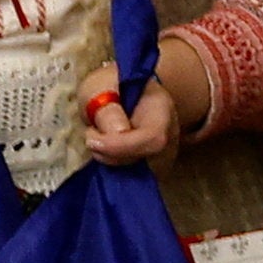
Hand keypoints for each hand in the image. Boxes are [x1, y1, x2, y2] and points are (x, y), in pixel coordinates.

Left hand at [79, 33, 220, 167]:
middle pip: (145, 160)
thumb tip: (117, 133)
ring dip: (110, 160)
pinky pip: (134, 176)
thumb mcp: (101, 87)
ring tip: (99, 137)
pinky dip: (114, 166)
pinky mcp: (154, 167)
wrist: (122, 91)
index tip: (92, 141)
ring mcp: (165, 152)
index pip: (153, 138)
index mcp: (162, 108)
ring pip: (138, 173)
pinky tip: (106, 149)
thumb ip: (108, 108)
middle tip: (91, 134)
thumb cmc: (111, 87)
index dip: (120, 146)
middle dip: (110, 154)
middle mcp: (170, 134)